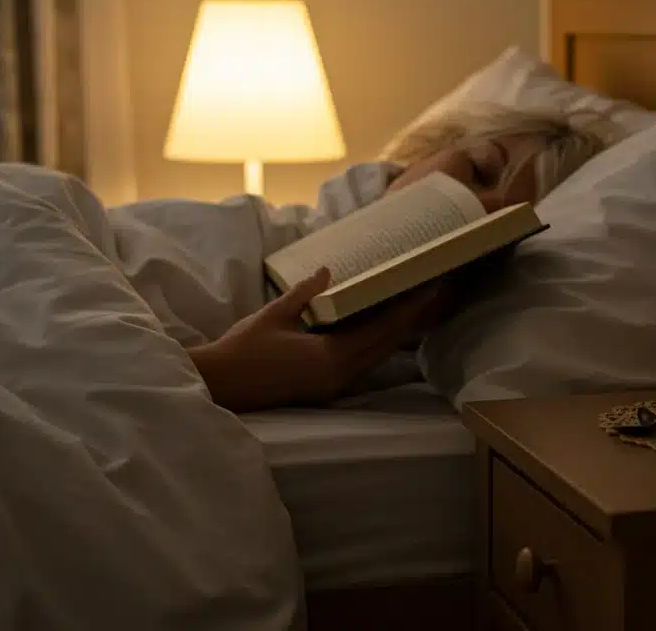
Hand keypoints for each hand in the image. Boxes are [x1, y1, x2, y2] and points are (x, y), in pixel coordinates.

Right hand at [188, 268, 448, 411]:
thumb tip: (327, 270)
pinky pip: (361, 363)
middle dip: (412, 318)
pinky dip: (376, 344)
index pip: (383, 328)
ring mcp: (334, 384)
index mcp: (333, 357)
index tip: (431, 287)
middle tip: (433, 292)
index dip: (410, 307)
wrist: (222, 385)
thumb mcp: (276, 314)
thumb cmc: (245, 349)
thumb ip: (305, 293)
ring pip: (376, 355)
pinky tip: (380, 330)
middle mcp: (341, 374)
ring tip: (414, 307)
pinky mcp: (326, 387)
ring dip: (396, 333)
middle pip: (387, 344)